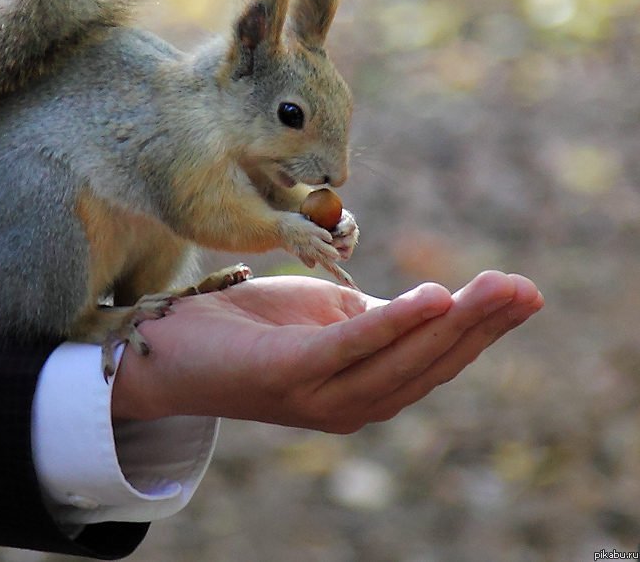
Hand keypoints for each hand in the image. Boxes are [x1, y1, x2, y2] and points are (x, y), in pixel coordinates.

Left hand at [111, 270, 542, 431]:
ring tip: (494, 290)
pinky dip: (392, 326)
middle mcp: (349, 405)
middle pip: (428, 365)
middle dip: (481, 327)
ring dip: (451, 325)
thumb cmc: (250, 327)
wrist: (169, 346)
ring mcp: (317, 397)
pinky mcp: (286, 376)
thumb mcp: (324, 316)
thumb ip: (374, 319)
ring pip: (400, 362)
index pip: (434, 360)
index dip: (480, 330)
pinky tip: (430, 299)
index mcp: (362, 388)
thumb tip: (427, 307)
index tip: (523, 292)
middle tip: (526, 289)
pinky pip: (347, 349)